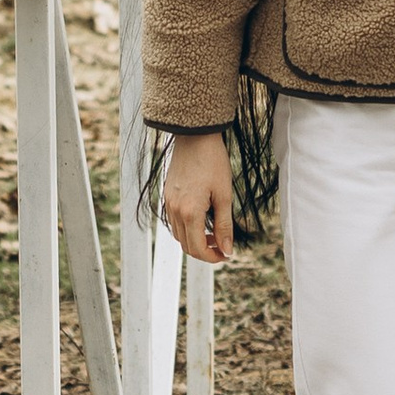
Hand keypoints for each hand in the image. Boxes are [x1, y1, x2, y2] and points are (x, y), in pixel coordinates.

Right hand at [162, 128, 233, 265]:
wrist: (195, 136)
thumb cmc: (213, 162)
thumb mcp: (224, 195)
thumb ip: (224, 226)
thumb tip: (227, 250)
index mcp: (190, 212)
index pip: (198, 249)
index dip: (213, 258)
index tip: (226, 255)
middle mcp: (174, 210)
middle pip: (186, 246)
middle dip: (204, 252)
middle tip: (222, 247)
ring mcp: (168, 203)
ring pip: (179, 235)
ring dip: (195, 241)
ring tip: (213, 234)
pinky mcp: (167, 196)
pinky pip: (174, 222)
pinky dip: (187, 229)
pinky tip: (201, 221)